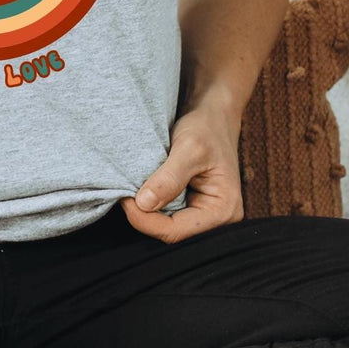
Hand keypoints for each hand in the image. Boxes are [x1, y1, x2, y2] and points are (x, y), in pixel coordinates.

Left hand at [121, 105, 243, 242]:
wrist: (213, 115)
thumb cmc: (207, 127)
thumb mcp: (189, 147)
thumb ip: (169, 178)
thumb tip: (144, 204)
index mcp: (224, 210)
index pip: (175, 231)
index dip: (145, 219)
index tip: (124, 197)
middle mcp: (217, 220)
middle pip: (170, 232)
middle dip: (145, 215)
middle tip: (125, 191)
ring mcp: (204, 215)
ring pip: (165, 225)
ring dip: (146, 210)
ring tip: (133, 188)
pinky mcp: (192, 208)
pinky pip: (166, 214)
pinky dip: (151, 203)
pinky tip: (144, 188)